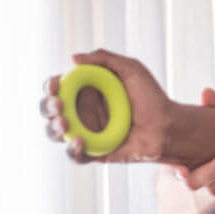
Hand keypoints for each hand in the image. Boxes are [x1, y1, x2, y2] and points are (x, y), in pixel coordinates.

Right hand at [39, 49, 172, 163]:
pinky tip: (79, 142)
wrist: (168, 126)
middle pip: (49, 109)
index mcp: (85, 90)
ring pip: (55, 133)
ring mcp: (85, 133)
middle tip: (59, 106)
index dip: (50, 86)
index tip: (55, 85)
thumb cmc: (151, 96)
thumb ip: (105, 59)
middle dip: (47, 107)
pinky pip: (74, 155)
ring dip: (53, 128)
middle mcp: (81, 111)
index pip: (57, 87)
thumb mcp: (131, 69)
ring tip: (65, 123)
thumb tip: (74, 58)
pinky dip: (72, 150)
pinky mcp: (94, 153)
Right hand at [168, 87, 214, 202]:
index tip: (183, 170)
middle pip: (196, 182)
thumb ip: (206, 112)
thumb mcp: (202, 128)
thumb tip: (208, 92)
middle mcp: (190, 180)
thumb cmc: (202, 147)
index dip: (177, 172)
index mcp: (177, 163)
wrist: (210, 176)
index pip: (173, 171)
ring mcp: (206, 191)